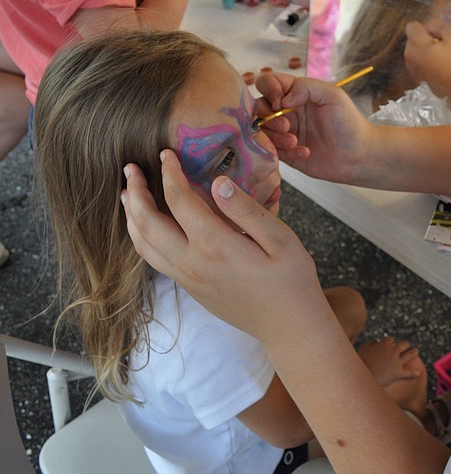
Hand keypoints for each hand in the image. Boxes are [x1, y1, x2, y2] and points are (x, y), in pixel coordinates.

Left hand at [122, 149, 321, 342]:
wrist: (288, 327)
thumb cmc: (292, 281)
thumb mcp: (281, 239)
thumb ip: (247, 210)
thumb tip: (219, 183)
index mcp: (216, 245)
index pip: (180, 201)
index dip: (170, 174)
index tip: (166, 154)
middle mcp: (193, 263)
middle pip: (148, 223)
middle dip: (135, 192)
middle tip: (130, 168)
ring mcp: (188, 279)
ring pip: (143, 246)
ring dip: (131, 217)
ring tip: (127, 194)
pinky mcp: (190, 289)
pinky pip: (154, 260)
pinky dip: (141, 237)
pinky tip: (147, 226)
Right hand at [254, 72, 372, 184]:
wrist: (358, 155)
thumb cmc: (349, 122)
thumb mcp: (333, 95)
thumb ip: (307, 87)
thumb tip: (283, 99)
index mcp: (296, 93)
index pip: (268, 82)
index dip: (269, 90)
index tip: (280, 102)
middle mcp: (287, 111)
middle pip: (259, 107)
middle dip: (268, 117)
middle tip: (287, 125)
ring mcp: (285, 131)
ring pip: (262, 130)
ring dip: (276, 137)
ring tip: (295, 142)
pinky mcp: (286, 152)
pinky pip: (272, 150)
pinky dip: (285, 152)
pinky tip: (305, 153)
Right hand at [357, 337, 422, 386]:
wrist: (361, 377)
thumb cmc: (360, 362)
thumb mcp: (363, 348)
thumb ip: (371, 343)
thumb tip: (376, 342)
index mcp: (385, 344)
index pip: (391, 339)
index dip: (390, 342)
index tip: (390, 344)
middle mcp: (393, 351)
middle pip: (404, 344)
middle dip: (405, 345)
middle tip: (405, 346)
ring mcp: (397, 362)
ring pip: (410, 354)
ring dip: (414, 352)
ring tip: (415, 351)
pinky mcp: (398, 374)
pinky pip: (409, 373)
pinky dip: (414, 373)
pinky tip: (419, 373)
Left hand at [404, 21, 450, 115]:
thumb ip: (442, 27)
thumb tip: (436, 25)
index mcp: (416, 43)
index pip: (412, 26)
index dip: (425, 26)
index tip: (437, 33)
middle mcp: (409, 54)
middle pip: (414, 39)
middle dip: (426, 38)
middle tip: (443, 42)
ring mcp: (411, 67)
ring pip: (417, 51)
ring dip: (428, 50)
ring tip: (445, 54)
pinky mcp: (417, 77)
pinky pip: (420, 63)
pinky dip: (428, 61)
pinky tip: (442, 64)